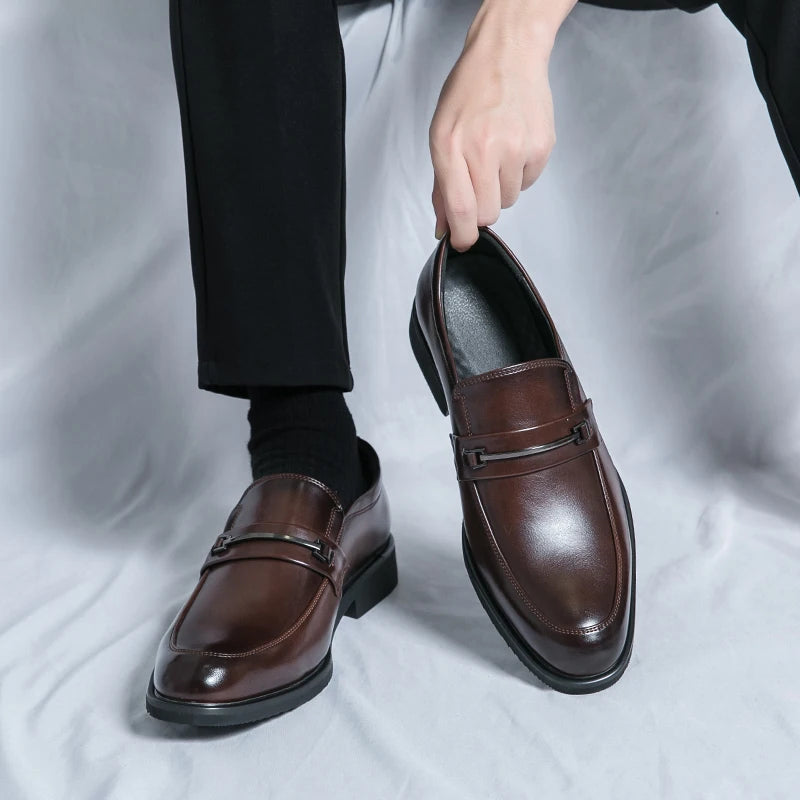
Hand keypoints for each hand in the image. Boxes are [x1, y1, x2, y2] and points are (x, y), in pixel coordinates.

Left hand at [429, 0, 566, 251]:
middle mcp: (484, 148)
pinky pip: (528, 183)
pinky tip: (513, 145)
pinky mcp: (541, 146)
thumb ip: (441, 186)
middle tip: (479, 183)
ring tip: (497, 153)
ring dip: (500, 187)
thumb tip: (445, 226)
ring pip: (509, 200)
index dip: (462, 235)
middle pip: (487, 213)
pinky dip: (519, 173)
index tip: (462, 242)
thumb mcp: (441, 135)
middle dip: (481, 209)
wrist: (508, 53)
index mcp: (452, 146)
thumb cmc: (470, 91)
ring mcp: (517, 148)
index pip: (461, 210)